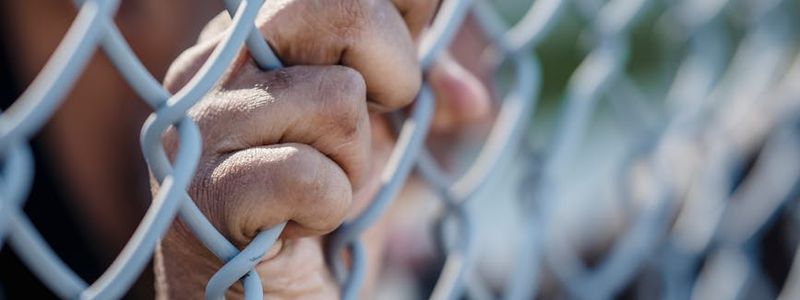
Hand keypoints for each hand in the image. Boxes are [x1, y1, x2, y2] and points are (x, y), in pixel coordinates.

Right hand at [154, 1, 439, 297]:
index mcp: (249, 36)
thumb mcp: (372, 137)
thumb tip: (472, 99)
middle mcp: (212, 63)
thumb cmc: (312, 208)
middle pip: (345, 11)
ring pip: (341, 98)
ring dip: (353, 163)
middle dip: (392, 74)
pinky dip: (327, 210)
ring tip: (315, 188)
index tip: (395, 73)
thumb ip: (417, 93)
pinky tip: (295, 227)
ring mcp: (203, 127)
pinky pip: (314, 177)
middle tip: (368, 126)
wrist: (260, 299)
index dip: (400, 22)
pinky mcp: (208, 196)